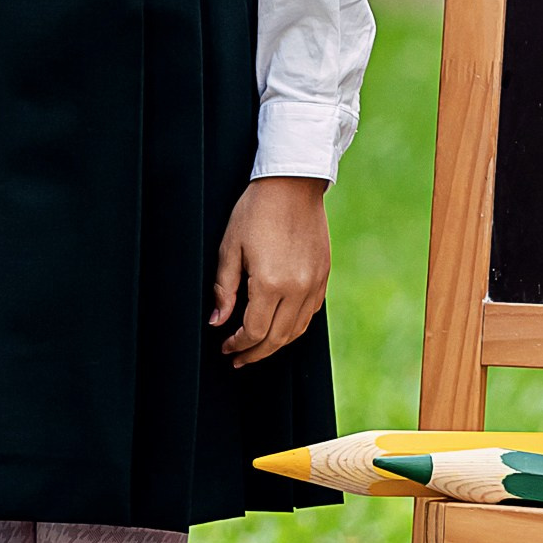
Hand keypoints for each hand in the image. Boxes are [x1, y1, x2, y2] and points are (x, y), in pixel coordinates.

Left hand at [211, 176, 330, 364]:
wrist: (292, 183)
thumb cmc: (256, 210)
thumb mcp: (230, 248)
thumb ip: (223, 290)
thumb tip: (217, 323)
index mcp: (270, 283)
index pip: (254, 332)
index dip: (238, 345)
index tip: (225, 347)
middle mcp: (297, 288)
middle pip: (277, 338)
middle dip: (255, 353)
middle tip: (238, 359)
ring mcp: (315, 283)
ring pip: (297, 330)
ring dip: (276, 344)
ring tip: (258, 348)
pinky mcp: (324, 275)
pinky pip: (311, 312)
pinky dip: (294, 326)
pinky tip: (280, 326)